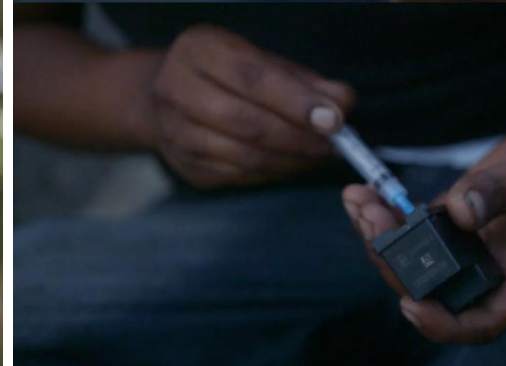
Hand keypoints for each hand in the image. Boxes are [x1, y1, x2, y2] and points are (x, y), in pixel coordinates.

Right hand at [140, 25, 353, 188]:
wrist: (162, 96)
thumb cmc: (223, 73)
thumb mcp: (259, 60)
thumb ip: (301, 80)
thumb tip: (343, 101)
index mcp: (199, 51)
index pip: (253, 79)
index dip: (296, 101)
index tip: (334, 119)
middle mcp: (177, 90)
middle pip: (246, 122)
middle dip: (297, 136)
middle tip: (333, 144)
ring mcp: (175, 132)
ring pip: (242, 155)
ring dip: (289, 159)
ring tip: (318, 154)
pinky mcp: (185, 165)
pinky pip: (237, 175)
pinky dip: (272, 172)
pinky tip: (292, 163)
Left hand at [343, 119, 505, 342]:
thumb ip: (500, 191)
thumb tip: (460, 212)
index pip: (481, 323)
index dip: (442, 325)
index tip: (411, 304)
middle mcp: (487, 271)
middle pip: (431, 293)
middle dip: (393, 264)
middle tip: (370, 223)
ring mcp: (464, 251)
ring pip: (411, 263)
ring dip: (378, 237)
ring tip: (358, 201)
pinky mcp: (447, 226)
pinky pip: (408, 232)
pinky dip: (383, 216)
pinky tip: (360, 193)